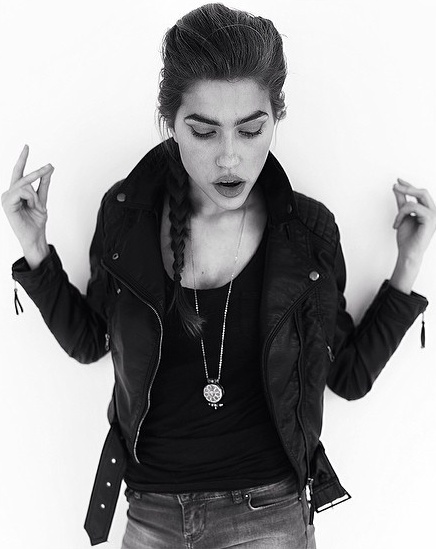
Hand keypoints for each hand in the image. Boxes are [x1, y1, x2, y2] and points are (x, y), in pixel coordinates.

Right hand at [1, 145, 53, 259]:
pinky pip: (24, 191)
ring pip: (26, 184)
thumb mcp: (42, 199)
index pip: (19, 172)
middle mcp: (9, 193)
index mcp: (16, 192)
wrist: (35, 236)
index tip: (26, 146)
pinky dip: (32, 199)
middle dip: (38, 172)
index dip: (22, 159)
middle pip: (23, 176)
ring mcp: (6, 198)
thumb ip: (43, 184)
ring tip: (37, 208)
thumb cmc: (36, 221)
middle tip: (49, 166)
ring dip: (36, 197)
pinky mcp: (7, 203)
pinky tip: (33, 207)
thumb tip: (49, 168)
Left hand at [389, 178, 435, 292]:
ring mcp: (433, 216)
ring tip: (396, 221)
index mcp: (428, 210)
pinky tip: (397, 224)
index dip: (409, 185)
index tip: (398, 181)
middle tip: (394, 186)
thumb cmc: (407, 238)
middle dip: (407, 188)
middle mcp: (433, 211)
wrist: (407, 252)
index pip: (420, 193)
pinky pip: (413, 209)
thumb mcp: (402, 216)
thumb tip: (397, 188)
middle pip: (422, 192)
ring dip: (401, 210)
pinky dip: (402, 215)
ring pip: (414, 202)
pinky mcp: (430, 220)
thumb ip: (401, 202)